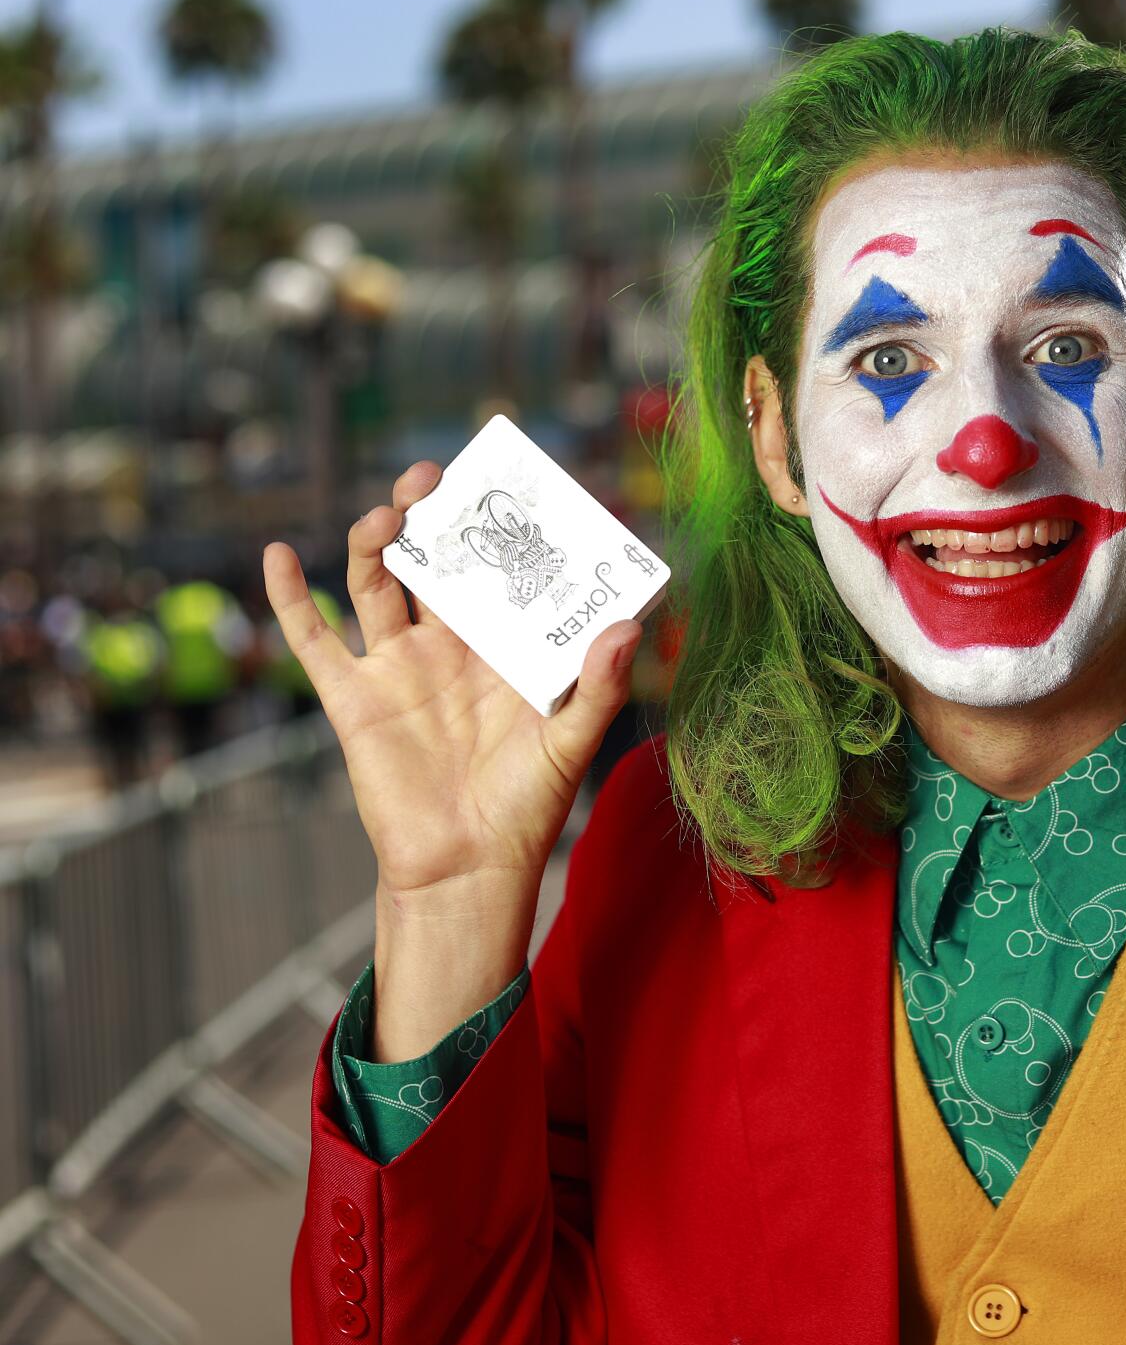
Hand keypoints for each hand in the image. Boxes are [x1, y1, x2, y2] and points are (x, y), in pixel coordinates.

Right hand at [263, 462, 640, 909]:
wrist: (467, 867)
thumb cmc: (529, 807)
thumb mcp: (573, 742)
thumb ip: (600, 686)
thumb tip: (629, 627)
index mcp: (502, 648)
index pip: (498, 571)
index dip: (495, 529)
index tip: (502, 485)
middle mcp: (449, 647)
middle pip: (434, 563)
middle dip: (432, 515)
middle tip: (434, 476)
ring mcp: (398, 667)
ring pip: (377, 583)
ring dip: (375, 540)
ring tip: (388, 512)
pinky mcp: (353, 697)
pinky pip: (313, 639)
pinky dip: (290, 598)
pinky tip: (276, 555)